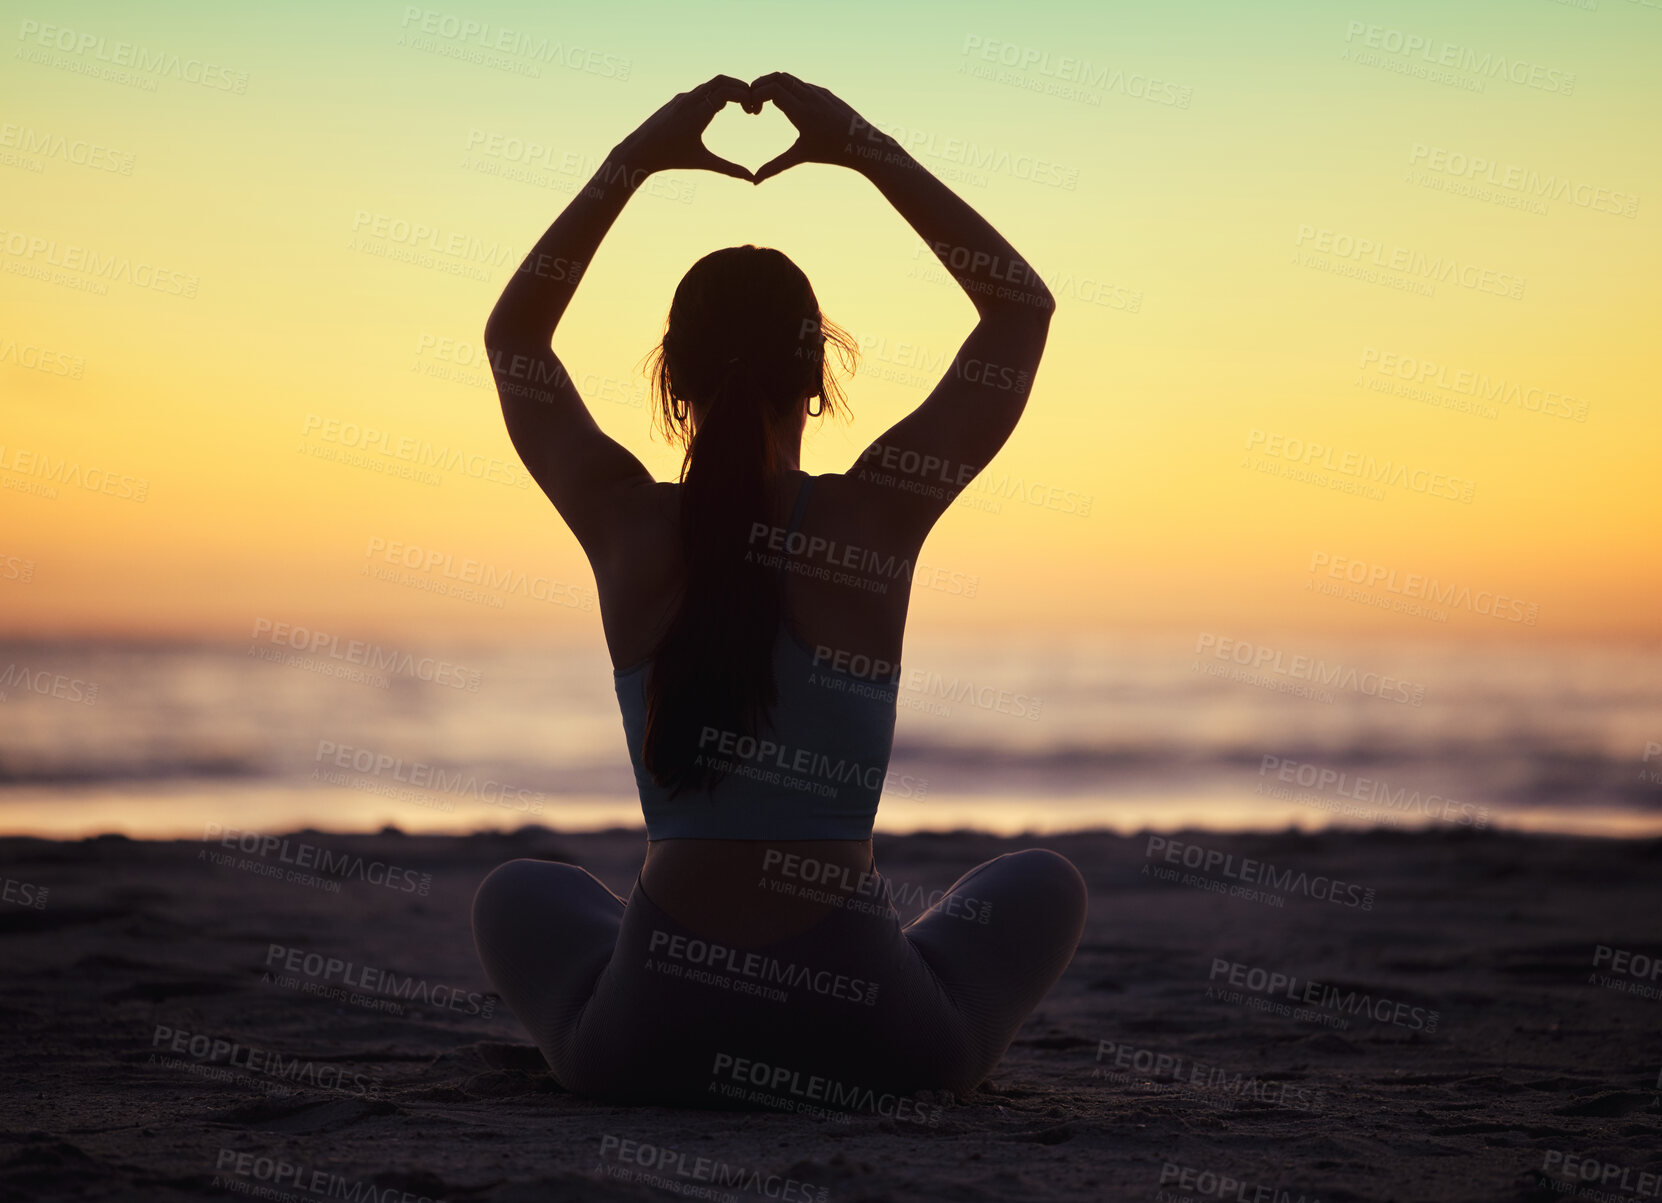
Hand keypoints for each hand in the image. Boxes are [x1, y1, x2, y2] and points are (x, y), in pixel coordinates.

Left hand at [613, 75, 755, 181]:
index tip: (752, 111)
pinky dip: (714, 93)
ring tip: (740, 105)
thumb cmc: (671, 158)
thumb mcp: (702, 162)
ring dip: (727, 90)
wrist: (640, 150)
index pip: (727, 91)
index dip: (744, 96)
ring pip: (710, 84)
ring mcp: (682, 98)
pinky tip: (720, 107)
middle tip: (751, 103)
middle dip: (740, 87)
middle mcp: (690, 100)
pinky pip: (699, 90)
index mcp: (698, 112)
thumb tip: (751, 179)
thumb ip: (729, 168)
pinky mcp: (677, 101)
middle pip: (721, 80)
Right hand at [748, 73, 874, 182]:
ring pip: (789, 78)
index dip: (756, 95)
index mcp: (801, 111)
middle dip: (760, 85)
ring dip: (773, 86)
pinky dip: (788, 89)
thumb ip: (775, 166)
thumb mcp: (801, 157)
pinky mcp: (825, 93)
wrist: (864, 144)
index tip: (753, 112)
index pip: (771, 89)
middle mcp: (810, 96)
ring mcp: (818, 92)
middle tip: (754, 104)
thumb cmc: (832, 153)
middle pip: (777, 77)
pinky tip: (786, 106)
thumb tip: (754, 182)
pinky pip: (802, 84)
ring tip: (766, 104)